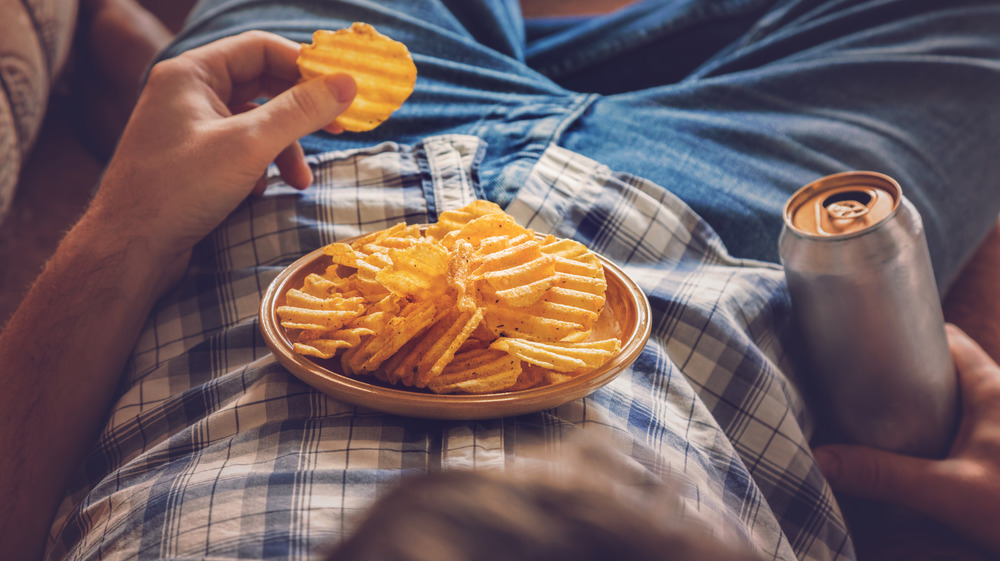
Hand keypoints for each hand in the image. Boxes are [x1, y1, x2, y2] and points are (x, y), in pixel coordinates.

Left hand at [86, 30, 356, 286]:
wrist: (130, 250)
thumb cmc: (180, 189)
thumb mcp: (250, 145)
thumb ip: (301, 110)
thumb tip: (348, 83)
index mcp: (192, 73)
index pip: (261, 49)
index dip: (304, 66)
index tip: (341, 91)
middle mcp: (187, 93)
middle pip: (261, 85)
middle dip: (299, 112)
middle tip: (337, 129)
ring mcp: (189, 128)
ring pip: (254, 123)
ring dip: (284, 148)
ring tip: (300, 182)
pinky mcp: (192, 161)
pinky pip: (240, 149)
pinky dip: (260, 167)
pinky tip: (260, 191)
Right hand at [813, 324, 999, 554]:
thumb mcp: (951, 491)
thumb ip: (884, 476)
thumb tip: (820, 459)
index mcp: (992, 387)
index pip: (945, 337)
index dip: (905, 333)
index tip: (864, 342)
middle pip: (945, 370)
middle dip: (902, 377)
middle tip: (856, 389)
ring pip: (955, 405)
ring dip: (919, 411)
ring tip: (873, 423)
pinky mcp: (999, 458)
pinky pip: (964, 434)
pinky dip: (936, 437)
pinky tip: (913, 458)